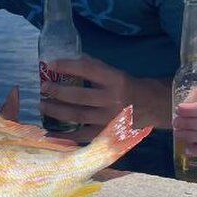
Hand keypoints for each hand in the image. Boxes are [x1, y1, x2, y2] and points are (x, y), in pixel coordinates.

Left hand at [40, 54, 168, 139]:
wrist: (154, 106)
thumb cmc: (130, 86)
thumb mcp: (116, 72)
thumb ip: (95, 68)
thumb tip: (68, 60)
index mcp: (115, 79)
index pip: (87, 69)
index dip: (67, 66)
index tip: (50, 65)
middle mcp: (112, 100)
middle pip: (79, 96)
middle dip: (57, 92)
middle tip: (43, 88)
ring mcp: (109, 119)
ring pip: (78, 115)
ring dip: (57, 111)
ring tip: (42, 106)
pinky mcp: (108, 134)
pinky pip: (83, 135)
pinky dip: (65, 135)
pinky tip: (50, 133)